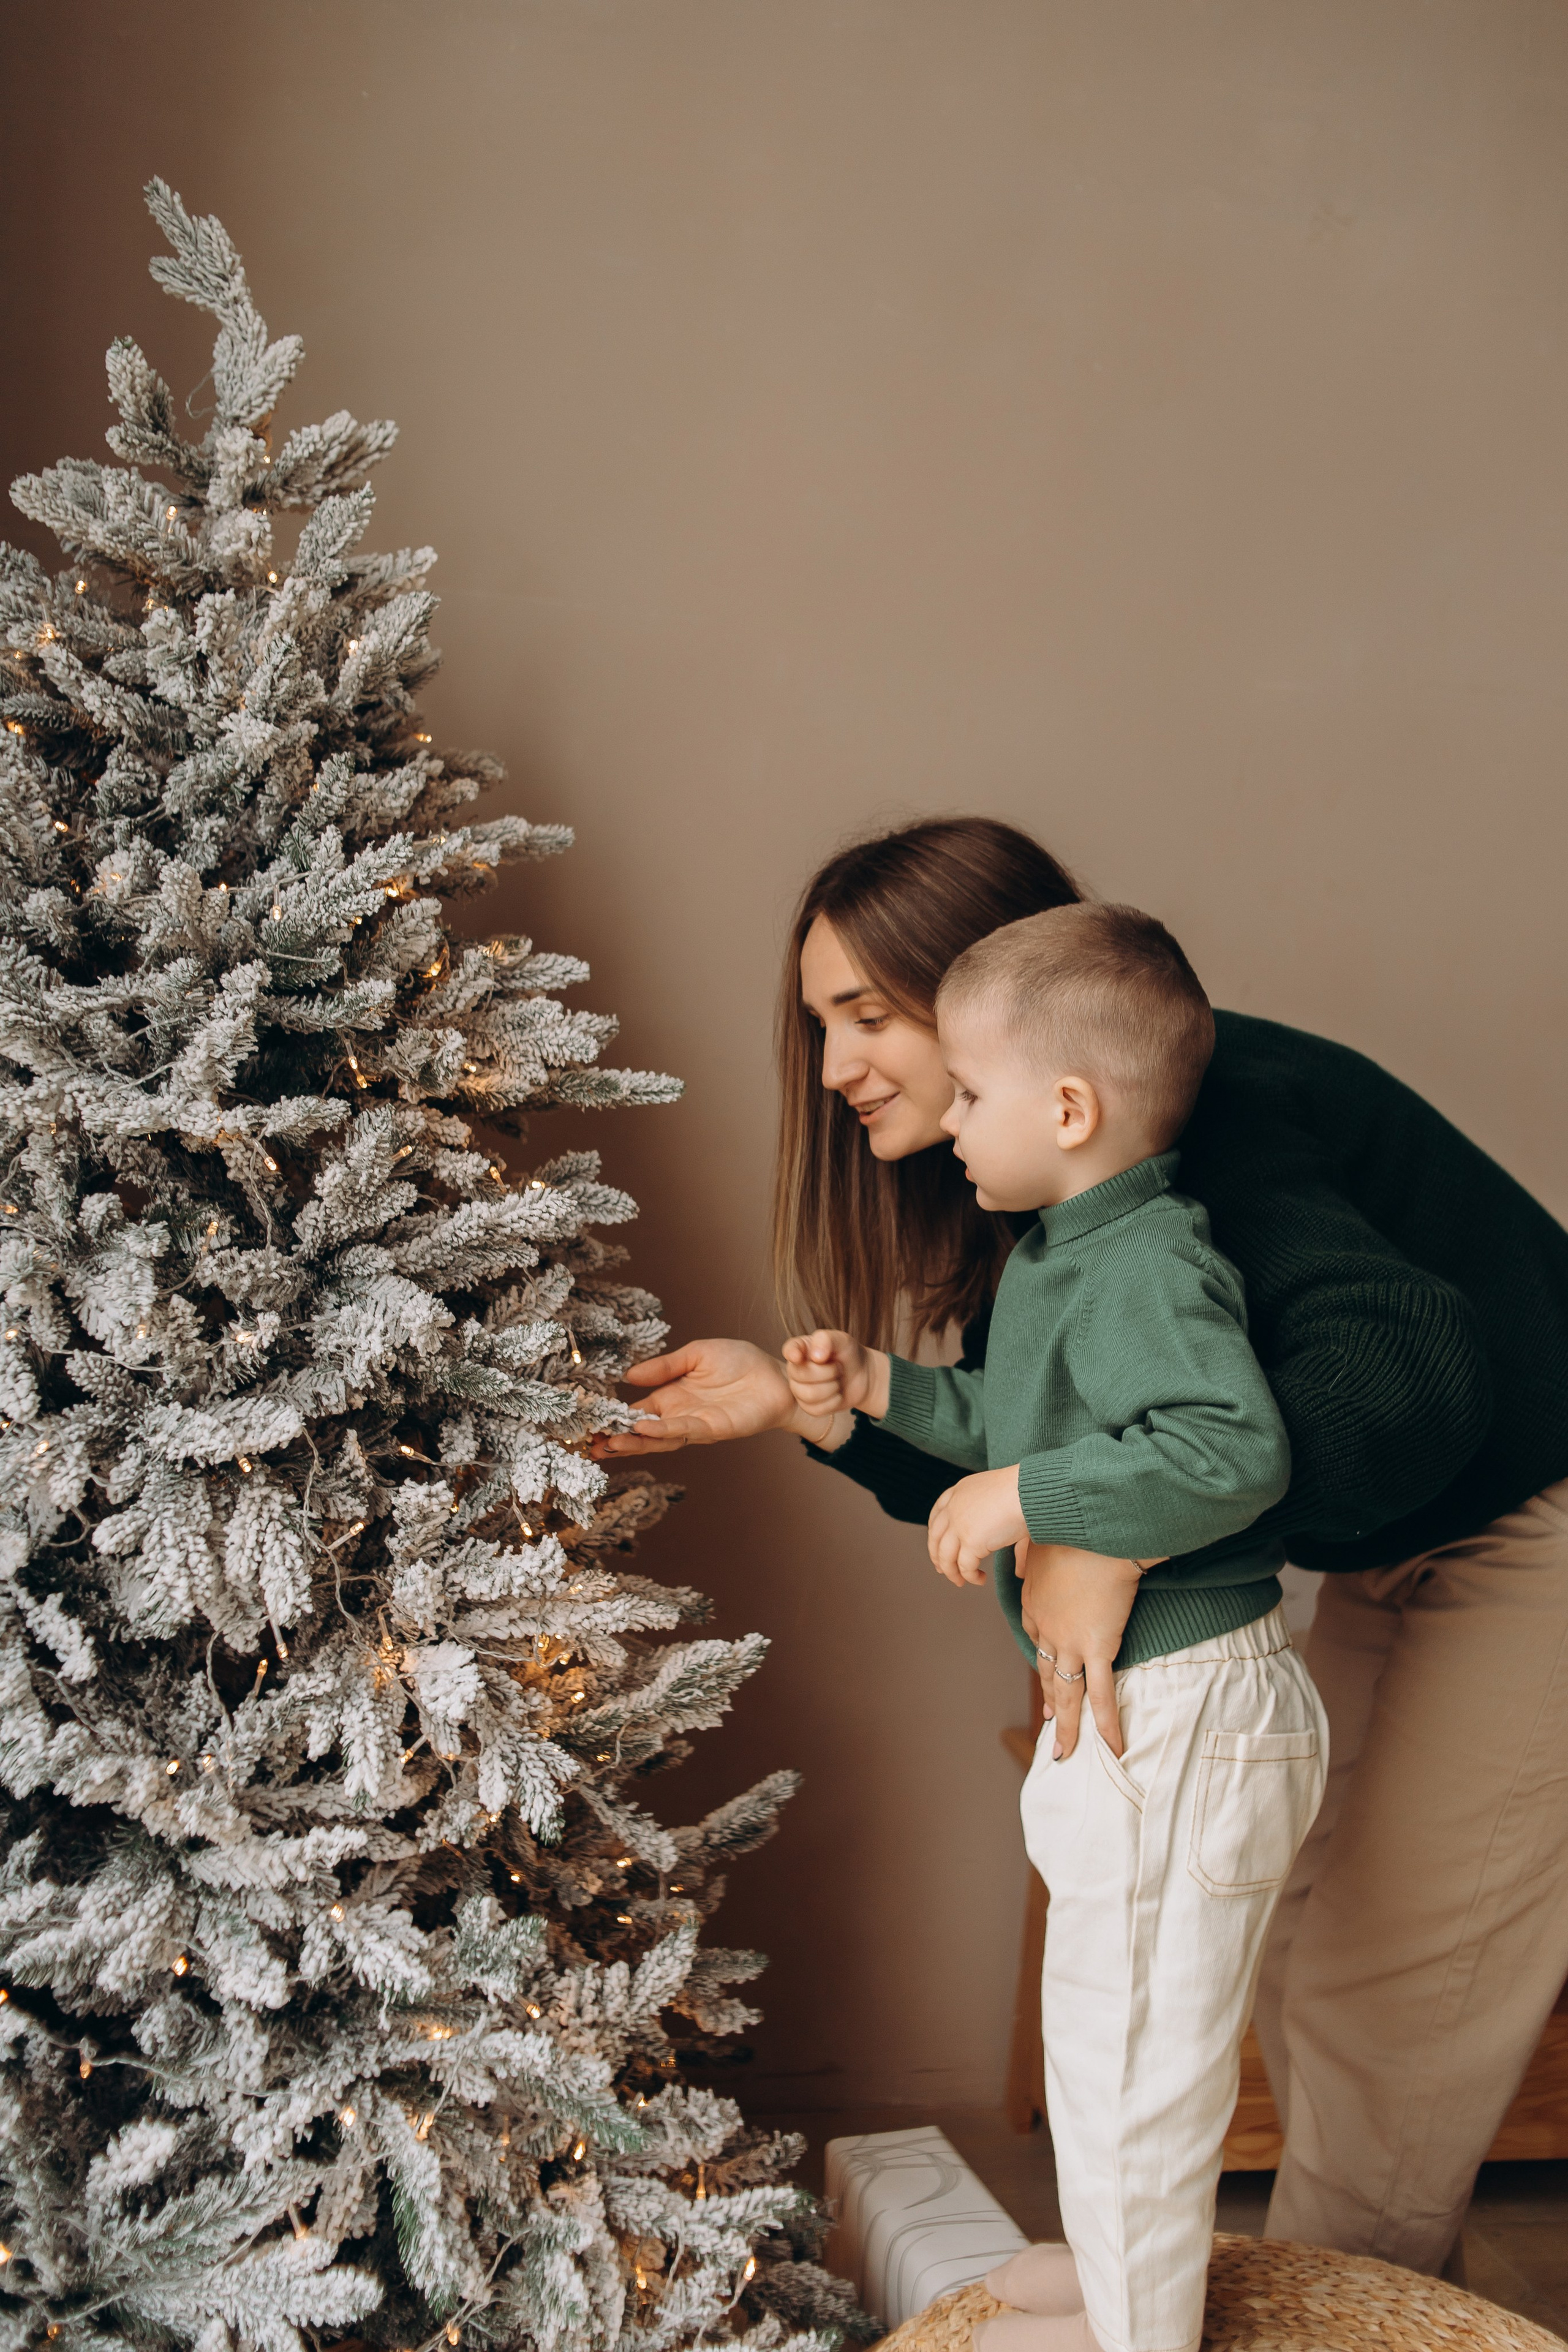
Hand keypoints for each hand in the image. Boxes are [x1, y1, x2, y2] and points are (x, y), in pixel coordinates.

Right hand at [595, 1338, 820, 1455]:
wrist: (778, 1375)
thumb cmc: (740, 1362)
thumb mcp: (695, 1354)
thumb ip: (664, 1366)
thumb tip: (628, 1376)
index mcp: (671, 1396)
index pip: (636, 1412)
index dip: (614, 1418)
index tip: (589, 1424)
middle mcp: (679, 1415)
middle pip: (642, 1432)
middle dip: (617, 1440)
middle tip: (590, 1446)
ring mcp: (696, 1424)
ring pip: (659, 1438)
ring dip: (634, 1442)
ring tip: (609, 1443)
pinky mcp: (714, 1428)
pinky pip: (684, 1431)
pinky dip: (663, 1431)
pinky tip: (643, 1429)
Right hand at [781, 1329, 890, 1419]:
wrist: (861, 1375)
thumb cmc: (848, 1354)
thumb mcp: (842, 1340)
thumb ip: (827, 1340)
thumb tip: (815, 1357)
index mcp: (801, 1348)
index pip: (790, 1349)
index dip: (791, 1354)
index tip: (797, 1357)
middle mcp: (795, 1368)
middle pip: (801, 1375)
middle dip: (828, 1372)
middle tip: (838, 1367)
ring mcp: (799, 1389)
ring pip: (809, 1395)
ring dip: (832, 1387)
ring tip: (837, 1380)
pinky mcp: (808, 1406)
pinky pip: (816, 1409)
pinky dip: (833, 1402)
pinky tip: (837, 1394)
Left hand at [927, 1466, 1027, 1586]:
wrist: (1028, 1491)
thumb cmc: (1023, 1491)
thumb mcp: (994, 1495)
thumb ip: (986, 1511)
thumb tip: (994, 1532)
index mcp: (959, 1492)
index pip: (937, 1515)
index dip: (934, 1533)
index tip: (937, 1545)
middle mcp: (954, 1508)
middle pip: (935, 1537)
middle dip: (937, 1556)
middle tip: (942, 1569)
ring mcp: (959, 1525)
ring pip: (946, 1556)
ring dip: (952, 1572)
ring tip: (960, 1582)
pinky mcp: (971, 1542)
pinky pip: (965, 1567)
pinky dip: (971, 1577)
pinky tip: (980, 1579)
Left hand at [1016, 1540, 1142, 1760]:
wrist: (1100, 1532)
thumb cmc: (1076, 1530)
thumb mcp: (1041, 1543)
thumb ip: (1033, 1558)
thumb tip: (1025, 1564)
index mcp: (1033, 1604)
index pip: (1036, 1640)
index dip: (1042, 1660)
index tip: (1047, 1674)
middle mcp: (1046, 1629)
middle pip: (1046, 1672)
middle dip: (1049, 1700)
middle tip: (1049, 1722)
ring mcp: (1070, 1642)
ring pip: (1067, 1693)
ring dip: (1067, 1726)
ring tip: (1066, 1752)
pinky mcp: (1098, 1648)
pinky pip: (1102, 1694)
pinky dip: (1105, 1724)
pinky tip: (1111, 1747)